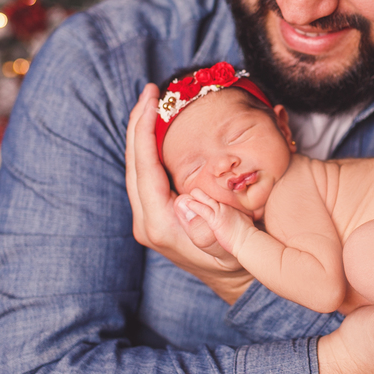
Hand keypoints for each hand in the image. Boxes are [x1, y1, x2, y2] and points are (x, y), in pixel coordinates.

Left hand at [125, 83, 253, 302]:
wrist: (235, 282)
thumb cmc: (240, 262)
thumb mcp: (234, 249)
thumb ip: (213, 231)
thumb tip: (185, 204)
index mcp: (161, 224)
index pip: (144, 168)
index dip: (143, 130)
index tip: (151, 100)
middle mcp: (148, 221)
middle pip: (134, 163)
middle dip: (138, 124)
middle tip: (150, 91)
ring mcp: (149, 219)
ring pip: (136, 168)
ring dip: (141, 133)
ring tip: (150, 103)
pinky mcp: (155, 215)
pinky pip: (145, 175)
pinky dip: (148, 148)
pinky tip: (156, 129)